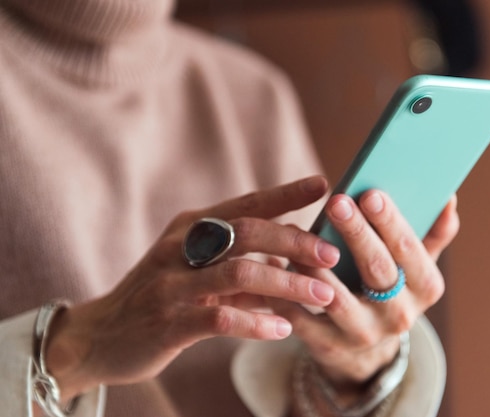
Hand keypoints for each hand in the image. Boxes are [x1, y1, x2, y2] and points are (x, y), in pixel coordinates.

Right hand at [43, 176, 339, 400]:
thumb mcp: (199, 269)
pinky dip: (258, 323)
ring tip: (323, 296)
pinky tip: (284, 329)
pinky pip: (221, 319)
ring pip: (240, 274)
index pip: (247, 203)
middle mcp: (182, 247)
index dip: (286, 192)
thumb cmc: (164, 295)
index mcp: (192, 226)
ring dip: (288, 285)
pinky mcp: (168, 322)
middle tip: (332, 254)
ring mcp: (172, 283)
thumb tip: (295, 261)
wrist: (102, 335)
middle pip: (249, 233)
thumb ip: (243, 263)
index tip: (323, 182)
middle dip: (296, 242)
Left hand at [269, 190, 458, 399]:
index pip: (409, 250)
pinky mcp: (331, 347)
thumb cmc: (390, 290)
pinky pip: (303, 320)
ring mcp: (365, 334)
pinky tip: (275, 264)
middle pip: (377, 270)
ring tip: (297, 232)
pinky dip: (287, 293)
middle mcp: (400, 314)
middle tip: (337, 202)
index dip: (390, 222)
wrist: (368, 349)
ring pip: (336, 297)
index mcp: (425, 287)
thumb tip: (448, 198)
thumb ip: (432, 234)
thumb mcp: (416, 267)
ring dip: (315, 264)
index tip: (370, 192)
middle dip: (356, 233)